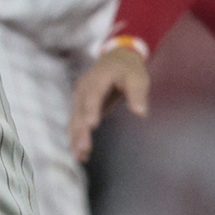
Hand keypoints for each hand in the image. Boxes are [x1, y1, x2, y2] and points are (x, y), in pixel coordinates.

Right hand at [67, 42, 150, 160]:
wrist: (117, 59)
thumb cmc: (129, 69)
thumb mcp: (137, 77)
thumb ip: (137, 94)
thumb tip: (140, 112)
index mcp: (98, 78)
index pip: (93, 95)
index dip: (90, 110)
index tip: (90, 125)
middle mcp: (84, 87)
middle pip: (80, 111)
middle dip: (80, 130)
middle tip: (84, 148)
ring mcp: (80, 97)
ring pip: (74, 119)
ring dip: (75, 138)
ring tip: (80, 156)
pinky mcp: (80, 106)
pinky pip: (76, 123)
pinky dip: (75, 137)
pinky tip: (78, 153)